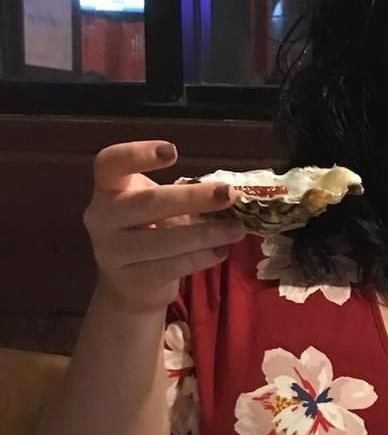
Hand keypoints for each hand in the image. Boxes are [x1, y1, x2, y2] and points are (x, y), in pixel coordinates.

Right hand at [85, 140, 245, 313]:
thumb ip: (182, 199)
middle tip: (229, 194)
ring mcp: (112, 252)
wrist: (131, 284)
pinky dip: (201, 258)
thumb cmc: (149, 233)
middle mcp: (102, 217)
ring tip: (237, 229)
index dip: (137, 154)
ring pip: (163, 240)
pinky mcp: (132, 280)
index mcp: (108, 189)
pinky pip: (171, 267)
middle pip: (147, 202)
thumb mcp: (159, 208)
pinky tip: (222, 252)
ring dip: (206, 234)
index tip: (172, 150)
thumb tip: (227, 195)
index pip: (110, 163)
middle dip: (193, 197)